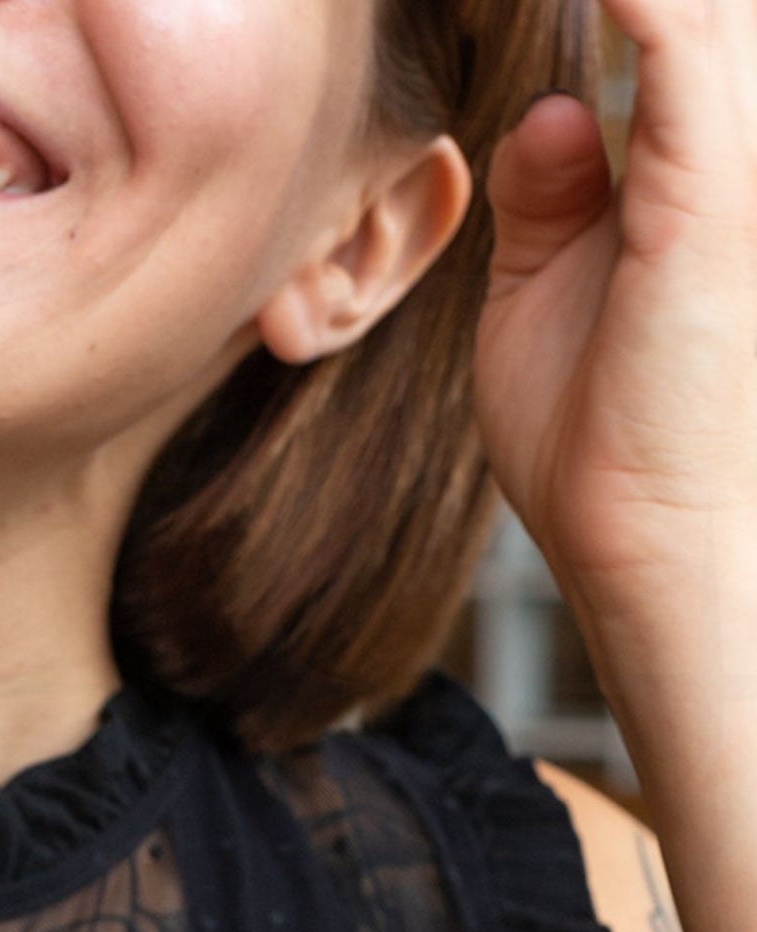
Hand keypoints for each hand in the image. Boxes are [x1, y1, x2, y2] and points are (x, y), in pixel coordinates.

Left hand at [472, 0, 756, 687]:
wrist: (639, 535)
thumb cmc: (596, 436)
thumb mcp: (543, 292)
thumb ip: (547, 198)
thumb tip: (550, 108)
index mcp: (689, 167)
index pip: (677, 22)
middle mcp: (728, 152)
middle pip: (705, 8)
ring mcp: (731, 170)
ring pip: (705, 13)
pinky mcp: (711, 203)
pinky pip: (680, 59)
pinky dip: (643, 7)